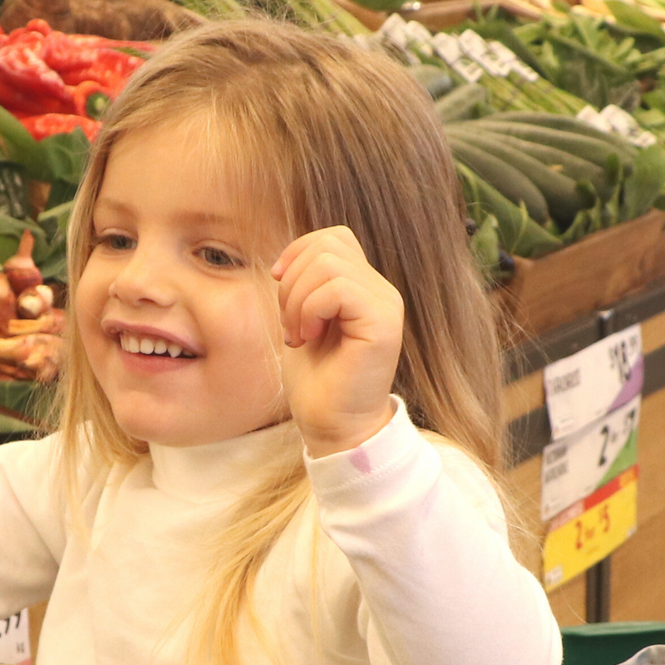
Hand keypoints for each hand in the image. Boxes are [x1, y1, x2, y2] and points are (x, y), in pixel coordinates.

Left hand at [272, 227, 402, 456]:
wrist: (332, 426)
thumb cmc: (316, 380)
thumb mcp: (301, 320)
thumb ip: (303, 286)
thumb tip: (285, 260)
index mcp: (363, 286)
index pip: (333, 238)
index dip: (297, 253)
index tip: (278, 288)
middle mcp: (380, 290)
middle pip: (328, 245)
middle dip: (292, 281)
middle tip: (290, 325)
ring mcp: (385, 305)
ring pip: (329, 263)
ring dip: (298, 300)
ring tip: (299, 335)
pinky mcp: (383, 324)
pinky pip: (338, 288)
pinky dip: (310, 310)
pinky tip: (309, 338)